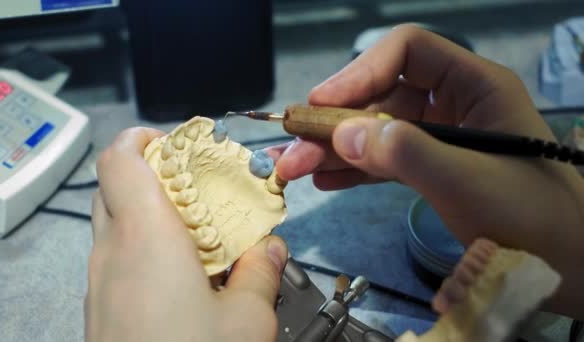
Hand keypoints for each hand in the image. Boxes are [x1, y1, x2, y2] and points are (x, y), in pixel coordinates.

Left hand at [86, 128, 287, 341]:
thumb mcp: (248, 319)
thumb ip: (260, 271)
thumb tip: (268, 247)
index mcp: (145, 236)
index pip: (121, 158)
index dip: (146, 138)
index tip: (182, 145)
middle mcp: (111, 253)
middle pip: (116, 187)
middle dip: (155, 175)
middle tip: (199, 188)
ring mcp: (99, 284)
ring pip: (114, 225)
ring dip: (151, 216)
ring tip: (198, 235)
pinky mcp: (100, 311)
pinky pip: (116, 261)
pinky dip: (143, 250)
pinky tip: (182, 279)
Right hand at [268, 25, 583, 318]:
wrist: (564, 264)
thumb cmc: (530, 215)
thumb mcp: (467, 180)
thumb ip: (407, 153)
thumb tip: (343, 134)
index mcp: (474, 86)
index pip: (408, 53)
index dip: (360, 72)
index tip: (322, 104)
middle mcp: (453, 104)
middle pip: (382, 96)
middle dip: (336, 122)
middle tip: (293, 149)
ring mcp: (440, 138)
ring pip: (377, 131)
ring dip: (336, 149)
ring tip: (297, 169)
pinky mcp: (431, 168)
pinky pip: (385, 160)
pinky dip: (355, 170)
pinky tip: (327, 181)